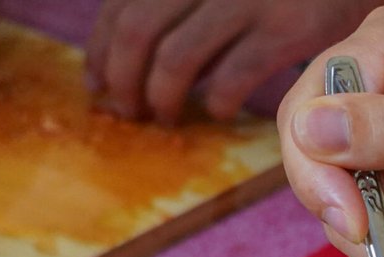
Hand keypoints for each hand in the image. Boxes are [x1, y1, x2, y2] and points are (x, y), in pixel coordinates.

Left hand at [84, 0, 382, 124]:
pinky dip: (217, 102)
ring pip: (178, 58)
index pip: (122, 5)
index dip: (100, 48)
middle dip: (125, 80)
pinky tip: (217, 112)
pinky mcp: (285, 30)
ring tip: (167, 117)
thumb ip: (181, 6)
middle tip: (129, 111)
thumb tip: (123, 54)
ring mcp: (247, 1)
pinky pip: (234, 76)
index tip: (98, 82)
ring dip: (163, 98)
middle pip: (139, 32)